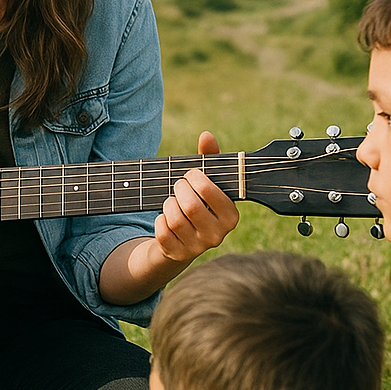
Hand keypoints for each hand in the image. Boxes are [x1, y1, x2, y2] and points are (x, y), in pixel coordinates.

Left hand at [154, 131, 238, 261]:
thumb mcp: (205, 182)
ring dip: (168, 204)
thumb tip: (206, 135)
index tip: (191, 175)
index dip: (194, 178)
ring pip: (174, 218)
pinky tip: (165, 218)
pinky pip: (162, 231)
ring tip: (173, 202)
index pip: (208, 191)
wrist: (181, 240)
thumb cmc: (197, 203)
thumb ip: (209, 158)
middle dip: (179, 189)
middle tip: (178, 186)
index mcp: (231, 216)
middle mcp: (218, 235)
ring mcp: (197, 247)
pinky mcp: (177, 254)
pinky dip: (159, 220)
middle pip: (190, 205)